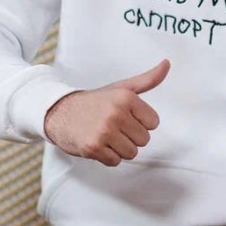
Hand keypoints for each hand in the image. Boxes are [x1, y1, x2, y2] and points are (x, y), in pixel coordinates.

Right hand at [44, 59, 169, 165]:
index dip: (140, 122)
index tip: (125, 117)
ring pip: (131, 153)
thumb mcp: (121, 88)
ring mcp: (104, 131)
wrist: (59, 112)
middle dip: (130, 136)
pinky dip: (108, 156)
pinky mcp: (93, 147)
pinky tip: (98, 143)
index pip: (153, 123)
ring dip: (120, 148)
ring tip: (106, 135)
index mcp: (126, 97)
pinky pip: (115, 161)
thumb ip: (147, 80)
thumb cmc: (94, 102)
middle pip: (144, 140)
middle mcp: (116, 113)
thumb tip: (167, 64)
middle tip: (113, 127)